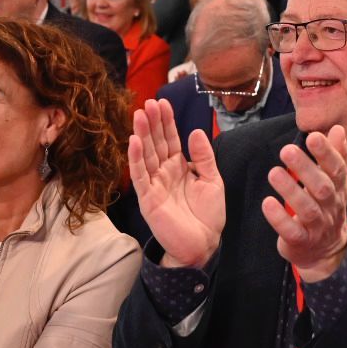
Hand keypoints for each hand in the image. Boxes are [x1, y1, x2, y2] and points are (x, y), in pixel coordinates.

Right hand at [129, 99, 225, 268]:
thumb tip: (195, 131)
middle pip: (156, 143)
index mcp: (179, 167)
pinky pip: (140, 176)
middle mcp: (164, 173)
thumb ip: (204, 157)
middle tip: (148, 103)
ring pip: (146, 155)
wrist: (203, 245)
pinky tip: (134, 141)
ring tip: (138, 114)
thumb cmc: (208, 216)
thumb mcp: (213, 181)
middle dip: (152, 123)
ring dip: (141, 134)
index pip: (170, 139)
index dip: (166, 122)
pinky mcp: (147, 198)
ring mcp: (154, 184)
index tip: (162, 102)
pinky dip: (136, 159)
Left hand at [262, 127, 346, 280]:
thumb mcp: (333, 182)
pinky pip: (292, 231)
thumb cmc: (326, 207)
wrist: (325, 250)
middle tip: (286, 150)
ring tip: (274, 173)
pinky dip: (280, 218)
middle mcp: (331, 207)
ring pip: (307, 209)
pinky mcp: (301, 242)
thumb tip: (338, 129)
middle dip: (305, 168)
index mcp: (339, 189)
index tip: (313, 136)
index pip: (337, 169)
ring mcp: (317, 226)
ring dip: (291, 191)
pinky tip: (267, 203)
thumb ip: (335, 155)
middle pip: (322, 187)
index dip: (327, 153)